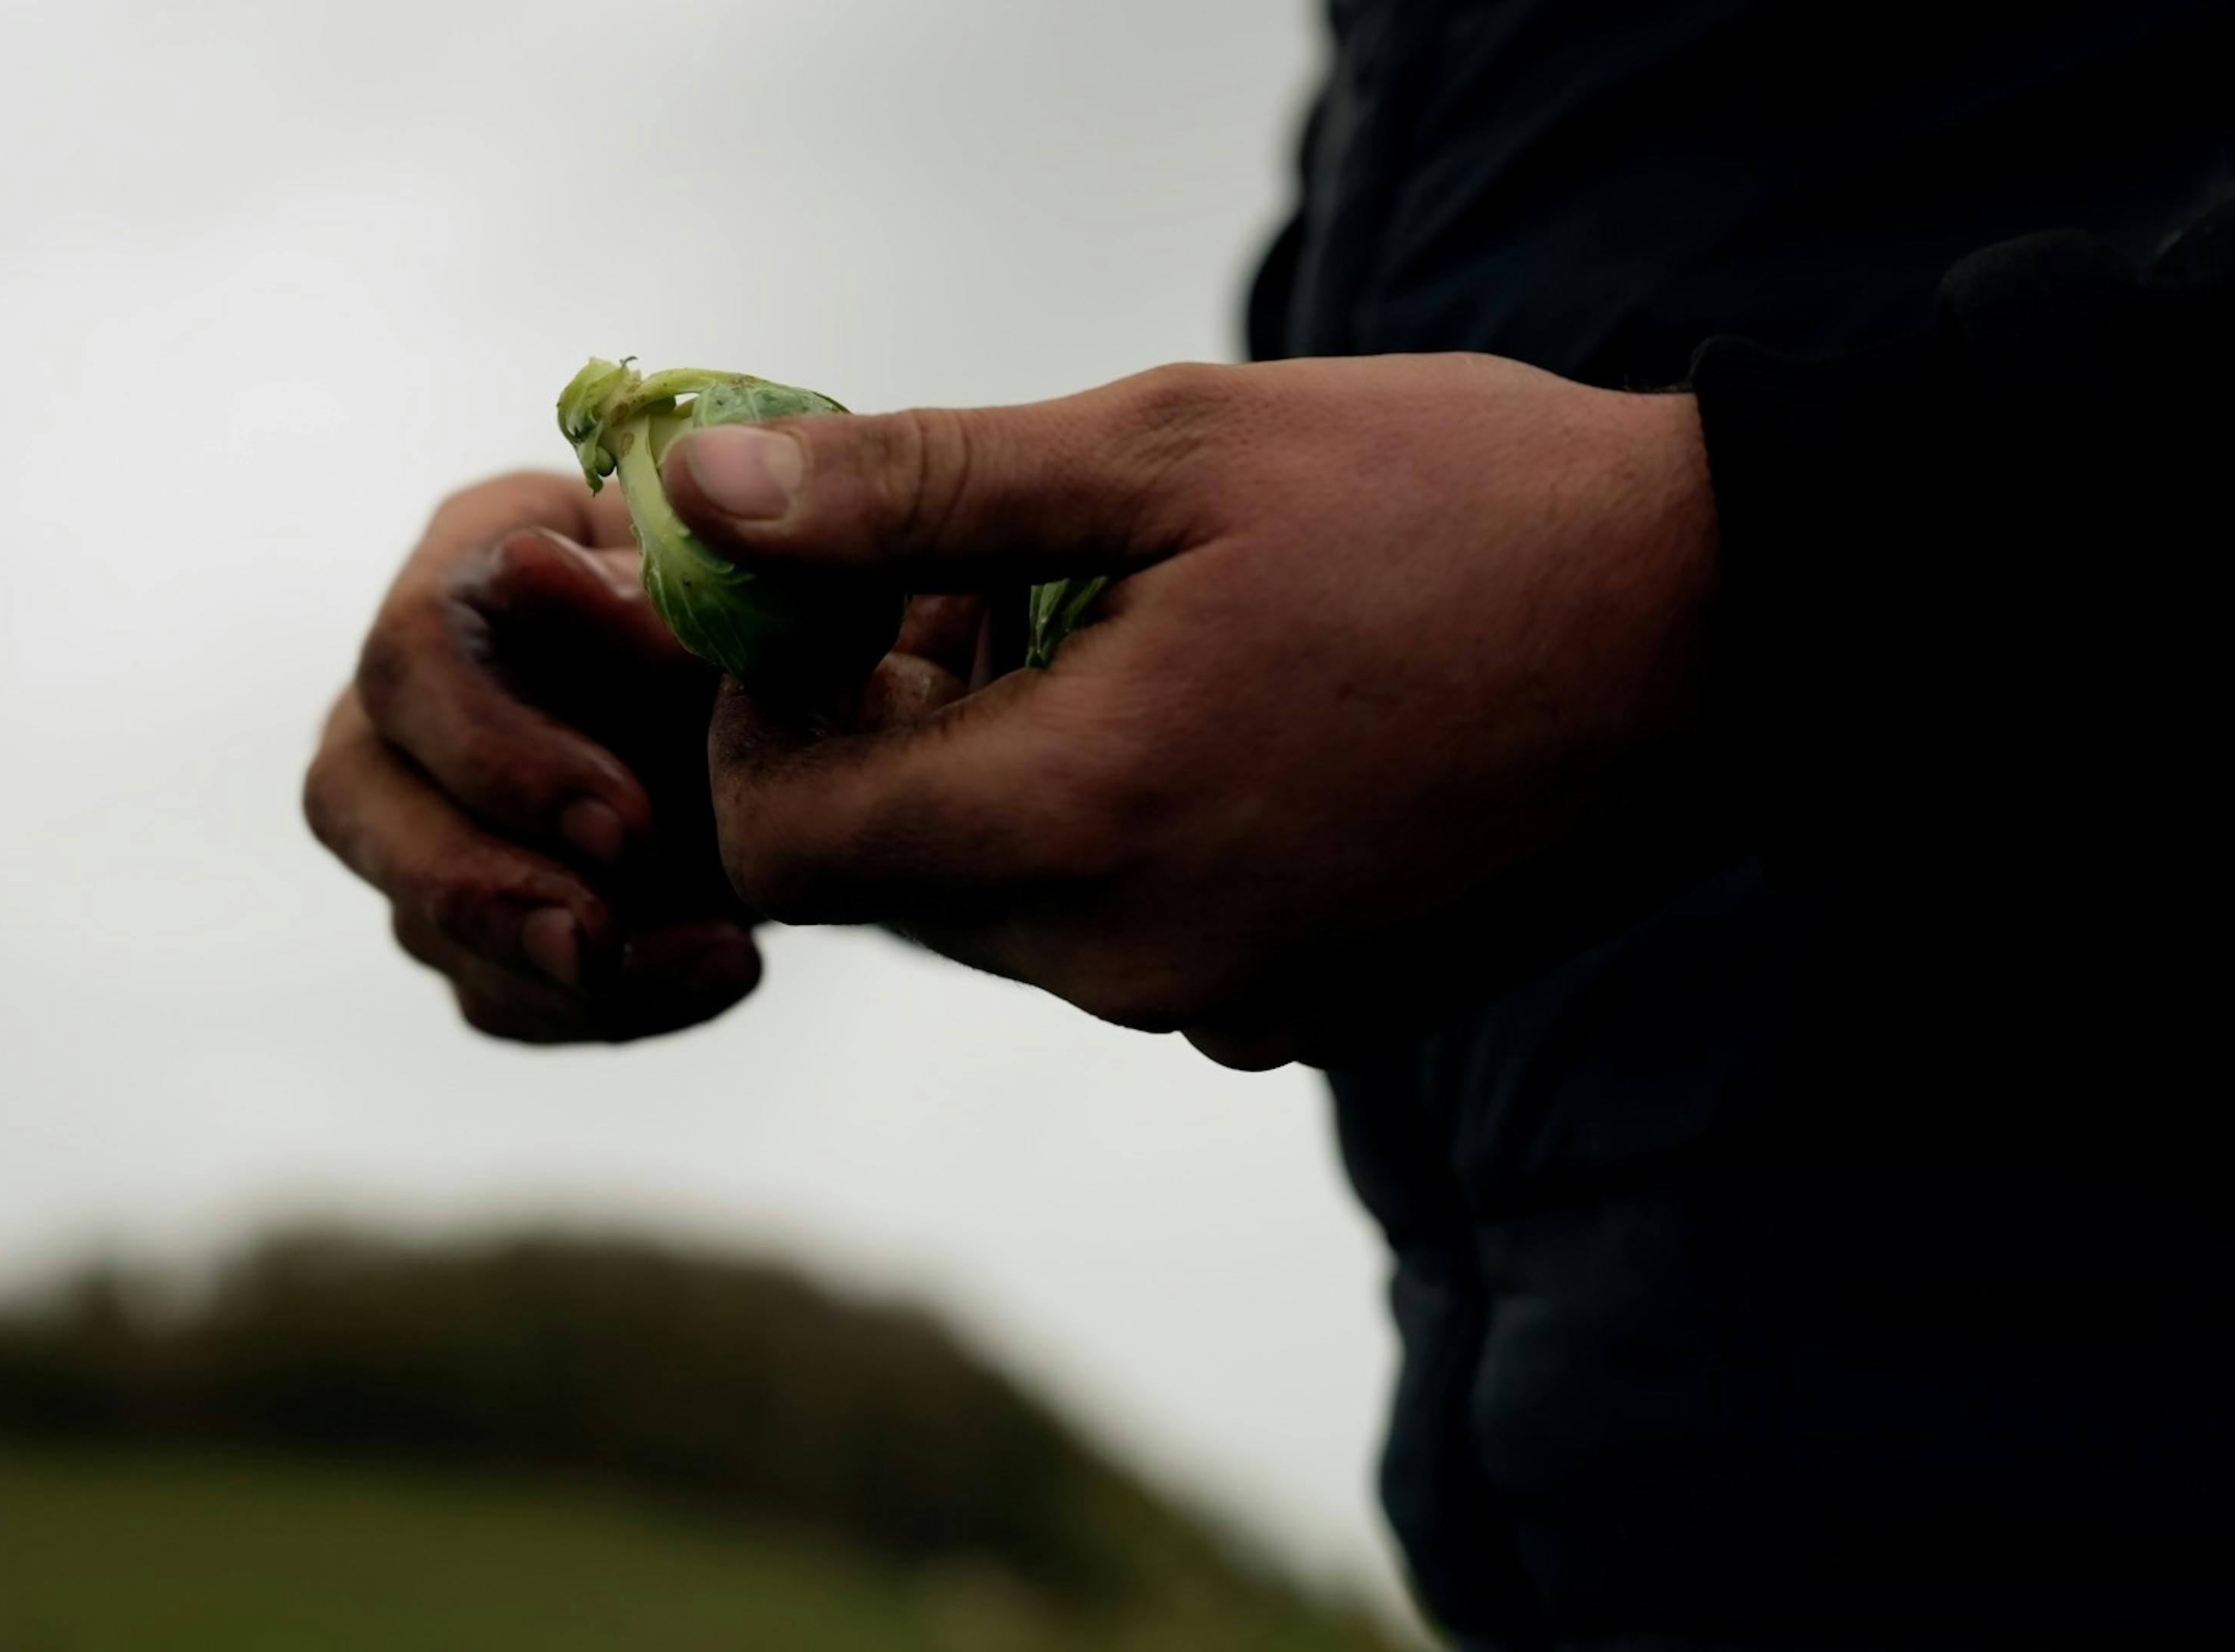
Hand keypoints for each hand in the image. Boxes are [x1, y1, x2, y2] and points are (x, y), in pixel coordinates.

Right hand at [302, 472, 761, 1041]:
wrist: (850, 725)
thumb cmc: (796, 631)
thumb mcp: (758, 603)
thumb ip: (654, 598)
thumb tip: (527, 569)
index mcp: (480, 556)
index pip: (411, 651)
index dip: (498, 753)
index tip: (625, 827)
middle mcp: (420, 685)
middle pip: (350, 794)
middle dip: (478, 885)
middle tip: (601, 940)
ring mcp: (428, 807)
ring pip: (416, 915)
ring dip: (554, 966)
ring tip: (720, 959)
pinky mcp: (478, 915)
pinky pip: (495, 993)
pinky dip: (602, 1006)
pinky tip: (718, 970)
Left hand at [663, 355, 1718, 1068]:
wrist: (1731, 614)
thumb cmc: (1456, 500)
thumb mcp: (1166, 447)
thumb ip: (908, 489)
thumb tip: (700, 505)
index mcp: (1089, 822)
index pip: (785, 843)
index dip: (758, 720)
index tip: (822, 602)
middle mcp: (1142, 961)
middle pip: (889, 877)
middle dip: (885, 723)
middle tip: (979, 573)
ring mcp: (1233, 1004)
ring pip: (1004, 904)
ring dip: (998, 766)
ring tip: (1109, 615)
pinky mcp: (1307, 1012)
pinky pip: (1124, 933)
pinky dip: (1107, 826)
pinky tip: (1197, 703)